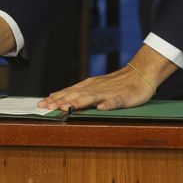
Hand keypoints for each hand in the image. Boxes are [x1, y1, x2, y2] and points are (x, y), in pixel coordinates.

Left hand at [38, 45, 175, 111]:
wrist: (140, 74)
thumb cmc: (117, 83)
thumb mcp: (95, 87)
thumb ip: (79, 93)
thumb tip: (58, 99)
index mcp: (88, 86)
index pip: (68, 92)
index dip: (54, 98)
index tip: (41, 104)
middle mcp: (96, 88)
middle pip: (76, 95)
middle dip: (61, 101)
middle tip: (48, 107)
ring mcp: (109, 92)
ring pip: (92, 97)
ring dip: (80, 102)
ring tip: (69, 107)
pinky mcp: (124, 97)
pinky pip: (115, 101)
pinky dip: (108, 104)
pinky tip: (102, 108)